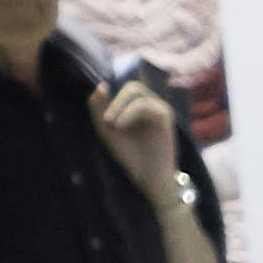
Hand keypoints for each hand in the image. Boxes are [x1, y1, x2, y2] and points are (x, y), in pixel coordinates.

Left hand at [95, 70, 186, 199]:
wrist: (148, 177)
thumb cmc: (129, 154)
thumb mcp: (105, 128)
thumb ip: (98, 107)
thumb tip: (101, 86)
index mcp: (137, 105)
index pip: (122, 86)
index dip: (110, 92)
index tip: (102, 112)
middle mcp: (150, 103)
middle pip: (130, 85)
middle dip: (114, 100)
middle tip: (105, 120)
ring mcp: (159, 108)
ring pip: (136, 91)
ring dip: (118, 105)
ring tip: (111, 124)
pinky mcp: (165, 116)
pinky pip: (144, 104)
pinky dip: (128, 112)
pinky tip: (120, 125)